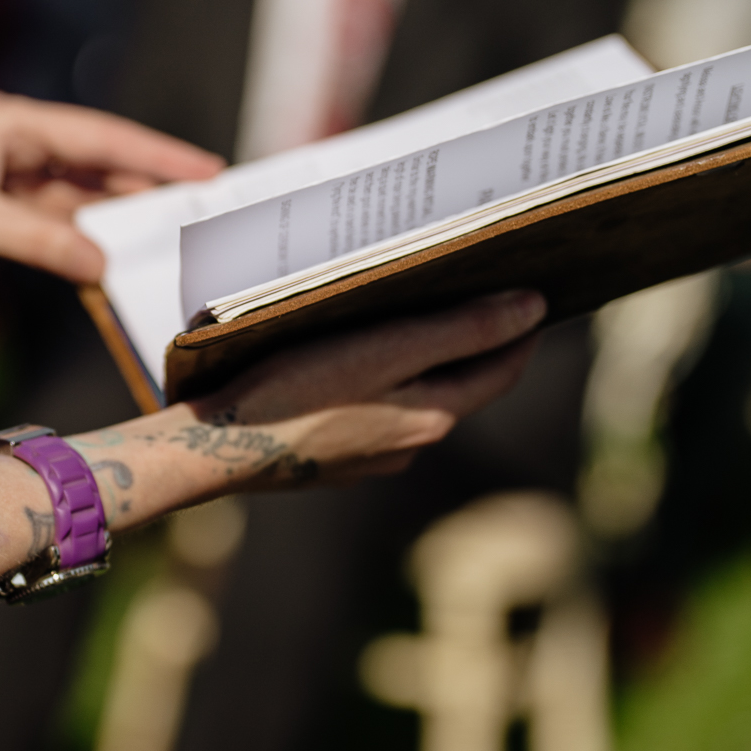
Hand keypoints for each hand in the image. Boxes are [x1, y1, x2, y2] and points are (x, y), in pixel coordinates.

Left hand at [0, 91, 223, 281]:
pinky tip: (106, 261)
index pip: (102, 139)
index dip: (158, 155)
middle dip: (148, 185)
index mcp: (11, 126)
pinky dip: (79, 241)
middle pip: (96, 164)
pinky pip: (49, 223)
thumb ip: (37, 242)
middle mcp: (11, 145)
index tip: (208, 171)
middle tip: (203, 206)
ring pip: (75, 197)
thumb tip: (99, 263)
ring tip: (167, 235)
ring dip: (115, 216)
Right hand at [199, 290, 547, 485]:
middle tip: (477, 291)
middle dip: (473, 342)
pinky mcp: (330, 460)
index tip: (536, 290)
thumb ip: (461, 330)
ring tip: (408, 316)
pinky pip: (369, 414)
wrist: (214, 450)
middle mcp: (411, 444)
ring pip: (412, 401)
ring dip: (421, 364)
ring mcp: (369, 457)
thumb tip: (532, 309)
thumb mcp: (385, 348)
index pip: (502, 369)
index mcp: (432, 416)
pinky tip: (349, 361)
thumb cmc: (295, 391)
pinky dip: (376, 384)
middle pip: (459, 385)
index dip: (523, 330)